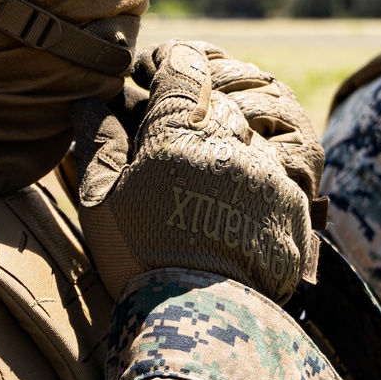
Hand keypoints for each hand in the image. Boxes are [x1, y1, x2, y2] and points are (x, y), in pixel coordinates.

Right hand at [73, 41, 315, 301]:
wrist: (199, 316)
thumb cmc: (138, 253)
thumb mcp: (102, 196)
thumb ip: (97, 139)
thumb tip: (87, 101)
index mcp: (181, 125)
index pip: (183, 63)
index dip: (164, 65)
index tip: (147, 81)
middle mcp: (233, 134)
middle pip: (218, 94)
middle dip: (194, 104)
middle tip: (168, 134)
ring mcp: (269, 167)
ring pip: (250, 130)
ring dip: (227, 140)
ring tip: (201, 172)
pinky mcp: (293, 202)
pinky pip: (276, 171)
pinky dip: (253, 179)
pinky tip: (229, 205)